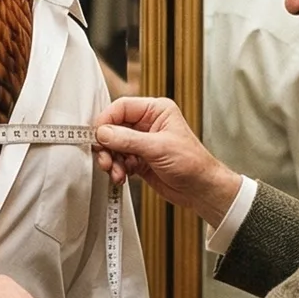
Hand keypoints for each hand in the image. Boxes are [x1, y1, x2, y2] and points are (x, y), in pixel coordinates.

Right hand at [93, 95, 241, 225]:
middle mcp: (147, 123)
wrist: (201, 190)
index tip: (98, 135)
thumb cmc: (192, 163)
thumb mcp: (158, 148)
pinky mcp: (139, 159)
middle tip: (106, 159)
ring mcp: (142, 142)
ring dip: (111, 160)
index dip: (107, 120)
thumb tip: (103, 132)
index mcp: (156, 110)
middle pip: (114, 127)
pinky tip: (122, 176)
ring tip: (116, 172)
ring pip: (114, 145)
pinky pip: (119, 160)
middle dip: (107, 145)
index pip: (122, 107)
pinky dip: (116, 169)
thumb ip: (127, 139)